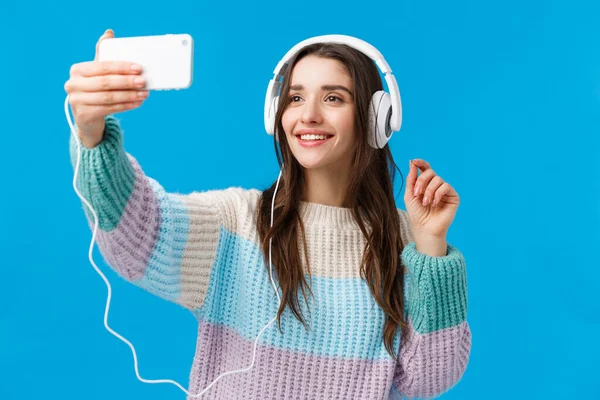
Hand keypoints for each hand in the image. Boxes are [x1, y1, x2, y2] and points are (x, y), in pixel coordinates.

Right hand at [64, 29, 148, 146]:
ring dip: (129, 95)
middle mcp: (72, 84)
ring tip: (144, 94)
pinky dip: (125, 106)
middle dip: (127, 82)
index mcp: (77, 69)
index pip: (102, 67)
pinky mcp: (83, 115)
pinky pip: (109, 109)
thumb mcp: (97, 72)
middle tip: (143, 82)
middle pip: (105, 82)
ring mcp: (76, 100)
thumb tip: (109, 32)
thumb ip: (102, 55)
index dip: (121, 67)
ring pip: (108, 97)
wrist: (87, 117)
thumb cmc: (95, 90)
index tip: (139, 68)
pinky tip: (137, 103)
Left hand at [404, 159, 459, 240]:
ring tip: (425, 203)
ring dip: (429, 191)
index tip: (414, 162)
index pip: (425, 169)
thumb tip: (412, 162)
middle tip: (417, 193)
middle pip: (430, 172)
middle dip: (422, 181)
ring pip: (438, 179)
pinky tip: (434, 203)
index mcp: (425, 184)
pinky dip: (438, 194)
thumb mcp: (410, 195)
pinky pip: (446, 186)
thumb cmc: (417, 214)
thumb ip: (411, 179)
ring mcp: (445, 190)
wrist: (424, 228)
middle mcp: (436, 185)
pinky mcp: (453, 196)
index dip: (421, 163)